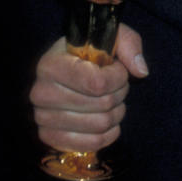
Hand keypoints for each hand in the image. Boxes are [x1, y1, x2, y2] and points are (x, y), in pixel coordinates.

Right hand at [30, 23, 148, 150]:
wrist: (68, 71)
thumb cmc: (90, 53)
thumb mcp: (110, 36)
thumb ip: (128, 44)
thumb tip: (140, 71)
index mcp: (51, 64)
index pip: (97, 83)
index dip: (118, 78)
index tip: (118, 69)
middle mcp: (41, 92)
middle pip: (102, 105)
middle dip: (119, 93)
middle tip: (116, 85)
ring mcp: (42, 118)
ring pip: (100, 125)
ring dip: (116, 112)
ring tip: (111, 100)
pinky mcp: (50, 137)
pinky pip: (92, 144)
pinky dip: (109, 134)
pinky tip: (108, 120)